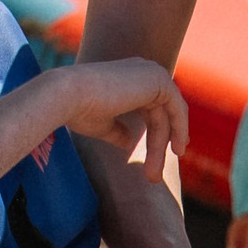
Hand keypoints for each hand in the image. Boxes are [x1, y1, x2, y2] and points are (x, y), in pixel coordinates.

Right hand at [43, 55, 190, 183]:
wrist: (67, 96)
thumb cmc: (77, 110)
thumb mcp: (102, 124)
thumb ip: (118, 130)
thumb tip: (128, 142)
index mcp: (129, 78)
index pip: (151, 109)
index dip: (159, 136)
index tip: (161, 161)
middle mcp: (142, 70)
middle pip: (159, 115)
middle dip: (158, 147)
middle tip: (153, 177)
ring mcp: (151, 73)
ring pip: (167, 116)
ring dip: (163, 146)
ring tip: (153, 176)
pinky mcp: (158, 79)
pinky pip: (177, 109)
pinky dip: (179, 130)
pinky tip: (176, 151)